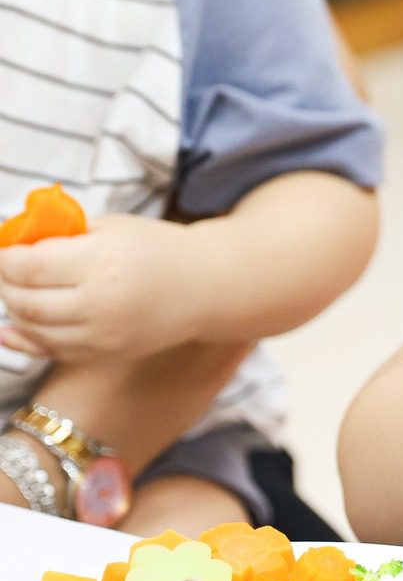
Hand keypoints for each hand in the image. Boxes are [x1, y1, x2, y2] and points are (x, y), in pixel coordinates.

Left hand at [0, 215, 195, 360]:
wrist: (205, 286)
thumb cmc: (157, 248)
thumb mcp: (110, 226)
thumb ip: (63, 235)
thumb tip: (14, 245)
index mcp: (100, 261)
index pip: (28, 265)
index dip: (4, 258)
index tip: (2, 250)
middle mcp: (99, 302)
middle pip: (25, 300)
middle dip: (4, 284)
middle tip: (5, 271)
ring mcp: (102, 335)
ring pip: (34, 329)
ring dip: (14, 310)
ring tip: (16, 291)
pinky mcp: (105, 354)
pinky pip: (52, 351)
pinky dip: (26, 339)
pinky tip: (11, 328)